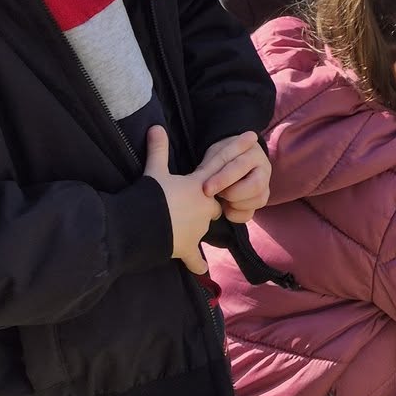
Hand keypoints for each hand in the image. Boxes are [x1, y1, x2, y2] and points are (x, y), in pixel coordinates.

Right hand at [144, 125, 220, 271]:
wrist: (142, 227)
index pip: (220, 167)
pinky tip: (202, 269)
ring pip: (204, 227)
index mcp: (199, 187)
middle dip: (209, 203)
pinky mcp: (187, 247)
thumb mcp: (154, 172)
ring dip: (197, 226)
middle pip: (214, 205)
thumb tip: (155, 126)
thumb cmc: (151, 197)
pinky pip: (195, 258)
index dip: (234, 154)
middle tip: (196, 201)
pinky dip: (197, 263)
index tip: (253, 138)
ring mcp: (197, 229)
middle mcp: (204, 207)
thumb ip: (159, 150)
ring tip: (182, 226)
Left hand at [199, 132, 270, 222]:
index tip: (206, 188)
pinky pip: (249, 214)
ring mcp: (265, 186)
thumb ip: (210, 166)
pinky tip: (225, 206)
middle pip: (256, 186)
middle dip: (231, 193)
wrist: (229, 163)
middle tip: (212, 193)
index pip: (241, 166)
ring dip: (233, 203)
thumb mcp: (214, 154)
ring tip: (220, 196)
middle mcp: (264, 169)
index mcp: (254, 152)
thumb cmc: (223, 156)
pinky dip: (234, 214)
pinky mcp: (259, 202)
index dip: (223, 179)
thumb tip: (201, 180)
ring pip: (257, 200)